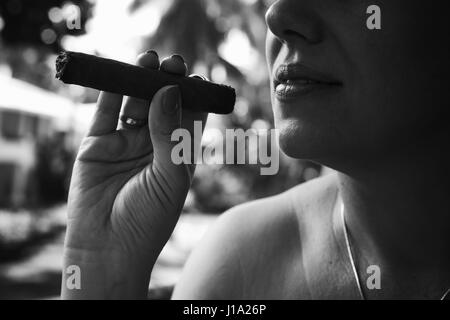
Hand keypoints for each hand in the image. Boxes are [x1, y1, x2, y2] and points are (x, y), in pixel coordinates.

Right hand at [62, 51, 206, 298]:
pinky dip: (109, 92)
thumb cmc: (148, 218)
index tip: (196, 77)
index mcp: (177, 155)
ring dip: (139, 82)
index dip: (193, 96)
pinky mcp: (97, 145)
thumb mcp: (169, 175)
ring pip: (134, 104)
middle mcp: (152, 146)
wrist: (108, 247)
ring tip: (148, 59)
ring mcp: (125, 144)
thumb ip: (169, 133)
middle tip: (172, 63)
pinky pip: (104, 113)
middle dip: (166, 83)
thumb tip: (170, 91)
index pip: (188, 118)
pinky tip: (117, 75)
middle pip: (161, 105)